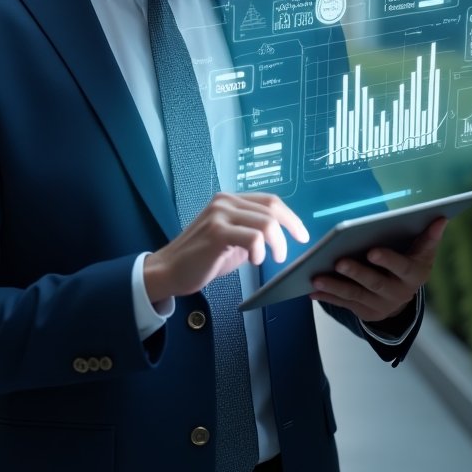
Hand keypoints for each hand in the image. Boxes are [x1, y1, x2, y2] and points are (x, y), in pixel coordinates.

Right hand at [143, 193, 308, 301]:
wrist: (170, 270)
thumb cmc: (201, 258)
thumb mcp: (231, 240)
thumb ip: (252, 232)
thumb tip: (281, 237)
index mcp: (229, 200)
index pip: (269, 201)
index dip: (290, 217)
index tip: (301, 234)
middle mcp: (224, 202)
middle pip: (272, 209)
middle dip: (289, 231)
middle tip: (287, 253)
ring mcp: (219, 214)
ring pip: (266, 223)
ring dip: (276, 244)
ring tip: (270, 259)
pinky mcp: (216, 232)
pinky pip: (253, 237)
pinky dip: (260, 251)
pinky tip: (254, 261)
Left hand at [309, 216, 446, 323]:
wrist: (402, 299)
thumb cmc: (410, 264)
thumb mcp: (422, 253)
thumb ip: (428, 237)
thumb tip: (441, 218)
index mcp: (414, 275)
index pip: (402, 267)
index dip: (388, 260)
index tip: (372, 251)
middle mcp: (398, 293)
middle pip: (375, 283)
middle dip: (356, 273)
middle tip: (338, 261)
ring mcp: (380, 305)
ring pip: (355, 295)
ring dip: (335, 286)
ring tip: (316, 276)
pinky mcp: (364, 312)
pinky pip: (344, 304)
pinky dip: (327, 297)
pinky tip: (312, 290)